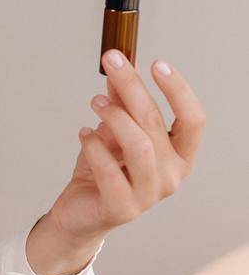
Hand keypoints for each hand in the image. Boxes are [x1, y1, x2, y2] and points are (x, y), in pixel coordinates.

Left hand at [44, 52, 205, 253]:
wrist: (79, 213)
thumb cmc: (103, 171)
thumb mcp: (114, 131)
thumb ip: (121, 104)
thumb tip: (122, 66)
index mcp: (180, 156)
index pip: (194, 120)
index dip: (179, 90)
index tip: (157, 64)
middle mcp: (172, 176)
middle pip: (156, 122)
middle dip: (133, 86)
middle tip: (112, 62)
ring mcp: (149, 195)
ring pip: (138, 144)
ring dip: (113, 115)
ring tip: (95, 102)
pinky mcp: (123, 208)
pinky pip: (109, 170)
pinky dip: (94, 146)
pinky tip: (83, 134)